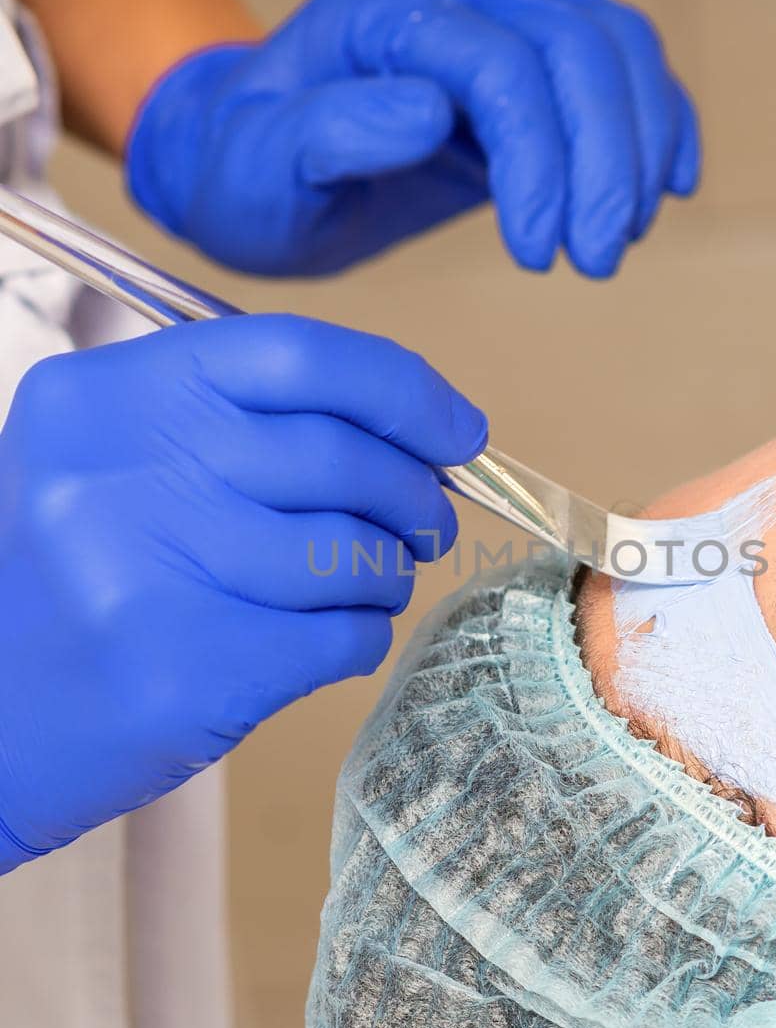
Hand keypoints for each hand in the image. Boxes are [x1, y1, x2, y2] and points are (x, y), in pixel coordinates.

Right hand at [0, 314, 485, 868]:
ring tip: (365, 583)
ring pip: (354, 552)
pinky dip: (361, 635)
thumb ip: (230, 424)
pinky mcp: (191, 673)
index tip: (460, 429)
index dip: (403, 389)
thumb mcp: (105, 462)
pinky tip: (328, 637)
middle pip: (340, 457)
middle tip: (425, 522)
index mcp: (104, 397)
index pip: (296, 354)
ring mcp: (153, 575)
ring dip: (386, 573)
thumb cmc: (64, 579)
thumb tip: (406, 428)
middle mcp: (123, 472)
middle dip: (415, 494)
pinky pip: (342, 637)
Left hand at [125, 0, 699, 279]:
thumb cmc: (243, 174)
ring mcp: (494, 22)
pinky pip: (617, 67)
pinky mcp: (525, 67)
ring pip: (611, 47)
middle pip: (574, 45)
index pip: (498, 61)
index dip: (539, 154)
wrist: (243, 163)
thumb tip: (429, 110)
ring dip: (636, 145)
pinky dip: (655, 120)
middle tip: (596, 258)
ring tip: (616, 238)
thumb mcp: (256, 170)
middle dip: (604, 157)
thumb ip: (328, 132)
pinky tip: (664, 186)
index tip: (538, 252)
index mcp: (380, 16)